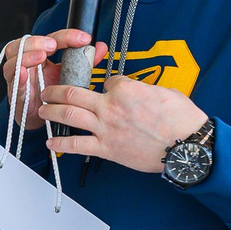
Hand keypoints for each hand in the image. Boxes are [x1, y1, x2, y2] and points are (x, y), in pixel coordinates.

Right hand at [0, 31, 108, 129]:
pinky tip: (24, 73)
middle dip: (40, 41)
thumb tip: (100, 48)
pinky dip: (17, 74)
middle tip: (54, 45)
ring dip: (27, 54)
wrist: (41, 118)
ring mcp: (20, 75)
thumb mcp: (70, 76)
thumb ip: (84, 62)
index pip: (52, 38)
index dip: (67, 36)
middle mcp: (29, 61)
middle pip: (27, 42)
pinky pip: (12, 80)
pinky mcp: (16, 91)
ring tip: (41, 56)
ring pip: (14, 55)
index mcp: (43, 55)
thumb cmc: (51, 96)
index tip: (83, 39)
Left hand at [41, 75, 207, 172]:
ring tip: (43, 109)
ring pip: (69, 115)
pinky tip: (51, 143)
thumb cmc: (181, 120)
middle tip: (48, 90)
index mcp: (125, 89)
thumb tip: (136, 91)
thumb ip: (143, 89)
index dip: (103, 85)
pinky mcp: (106, 148)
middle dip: (56, 90)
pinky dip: (61, 144)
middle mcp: (110, 106)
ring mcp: (106, 128)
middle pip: (73, 93)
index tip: (102, 90)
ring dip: (51, 111)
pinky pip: (77, 145)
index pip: (105, 81)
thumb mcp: (164, 92)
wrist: (187, 146)